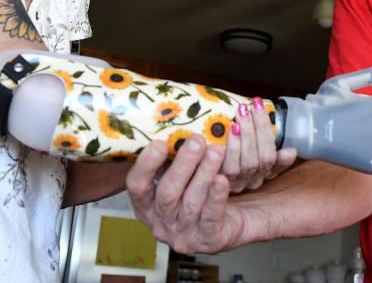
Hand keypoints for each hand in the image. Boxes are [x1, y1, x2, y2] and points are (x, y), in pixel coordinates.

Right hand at [126, 135, 242, 253]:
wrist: (234, 221)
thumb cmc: (201, 193)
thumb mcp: (182, 178)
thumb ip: (173, 161)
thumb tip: (175, 129)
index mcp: (147, 206)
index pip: (136, 187)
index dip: (146, 165)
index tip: (159, 143)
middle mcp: (161, 224)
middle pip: (167, 194)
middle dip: (183, 165)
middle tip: (197, 141)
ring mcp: (183, 236)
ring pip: (191, 203)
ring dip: (203, 174)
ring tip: (216, 151)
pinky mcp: (207, 242)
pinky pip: (210, 217)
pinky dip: (216, 197)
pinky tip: (222, 179)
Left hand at [222, 98, 297, 192]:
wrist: (201, 177)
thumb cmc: (226, 153)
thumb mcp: (251, 149)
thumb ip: (267, 147)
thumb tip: (292, 152)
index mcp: (264, 172)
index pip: (274, 158)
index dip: (271, 136)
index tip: (263, 112)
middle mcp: (252, 181)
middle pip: (262, 159)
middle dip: (259, 130)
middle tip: (250, 108)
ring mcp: (236, 184)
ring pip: (248, 164)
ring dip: (246, 136)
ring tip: (240, 115)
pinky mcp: (219, 185)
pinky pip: (229, 168)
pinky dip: (232, 148)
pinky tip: (230, 131)